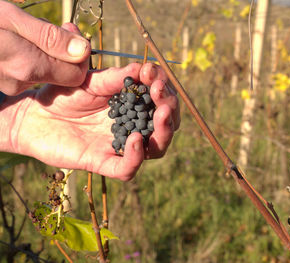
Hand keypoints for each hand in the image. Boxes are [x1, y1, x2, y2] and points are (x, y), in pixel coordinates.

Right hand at [0, 1, 89, 94]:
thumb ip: (50, 38)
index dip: (80, 57)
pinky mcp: (1, 82)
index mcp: (28, 66)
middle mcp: (21, 81)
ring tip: (25, 30)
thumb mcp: (10, 18)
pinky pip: (26, 70)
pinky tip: (14, 40)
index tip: (72, 34)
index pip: (76, 75)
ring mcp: (9, 84)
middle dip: (62, 51)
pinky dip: (28, 55)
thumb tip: (83, 51)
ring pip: (44, 70)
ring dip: (43, 50)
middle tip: (51, 27)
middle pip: (61, 73)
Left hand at [10, 63, 179, 180]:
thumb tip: (143, 67)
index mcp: (133, 106)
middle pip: (165, 125)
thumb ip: (116, 77)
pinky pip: (126, 168)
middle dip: (169, 108)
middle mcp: (133, 127)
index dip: (164, 87)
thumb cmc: (63, 95)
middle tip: (161, 93)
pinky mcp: (103, 162)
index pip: (161, 100)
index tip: (153, 73)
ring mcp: (119, 146)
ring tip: (160, 113)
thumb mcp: (91, 81)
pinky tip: (135, 138)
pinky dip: (135, 156)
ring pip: (155, 148)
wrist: (33, 114)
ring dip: (163, 132)